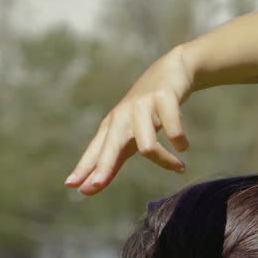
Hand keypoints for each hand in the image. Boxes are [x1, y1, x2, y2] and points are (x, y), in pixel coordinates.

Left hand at [64, 47, 194, 195]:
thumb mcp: (129, 133)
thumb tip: (91, 186)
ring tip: (180, 168)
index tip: (72, 187)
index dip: (85, 168)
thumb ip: (113, 159)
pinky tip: (184, 147)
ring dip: (165, 161)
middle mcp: (123, 116)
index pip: (96, 151)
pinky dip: (180, 142)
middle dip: (103, 165)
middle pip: (111, 146)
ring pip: (147, 145)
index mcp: (112, 126)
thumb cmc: (146, 109)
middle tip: (96, 184)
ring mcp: (142, 106)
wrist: (171, 71)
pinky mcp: (164, 98)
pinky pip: (172, 129)